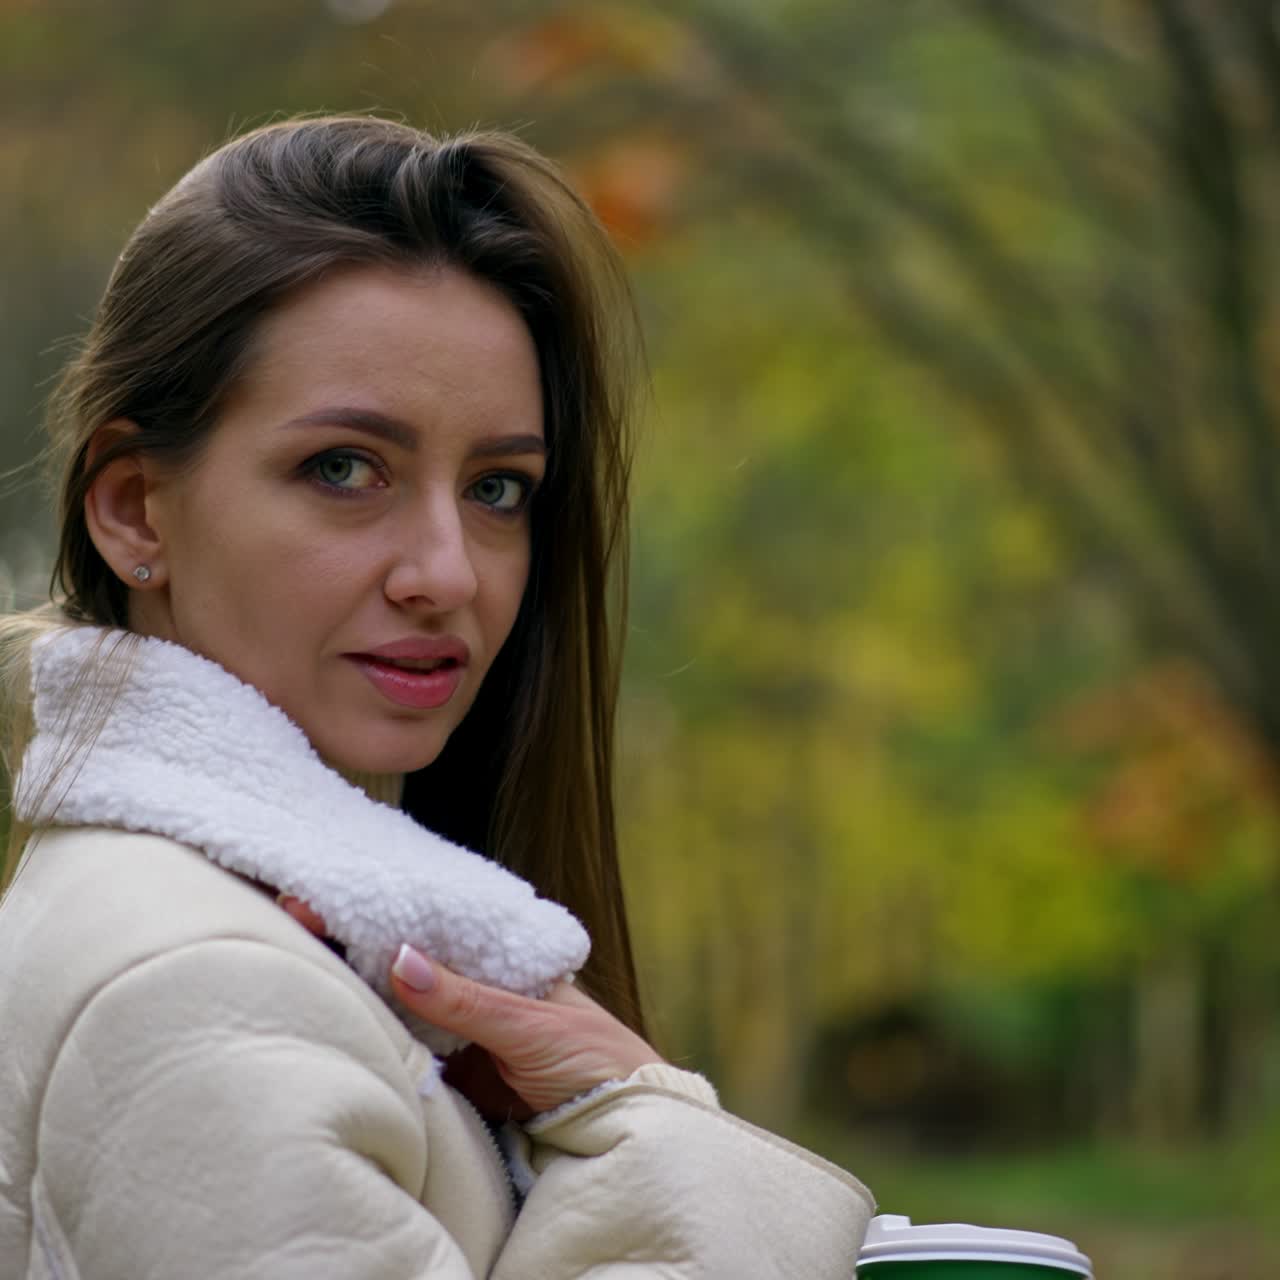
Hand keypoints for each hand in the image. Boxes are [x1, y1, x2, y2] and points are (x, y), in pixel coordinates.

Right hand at [278, 896, 664, 1118]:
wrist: (622, 1123)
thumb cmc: (596, 1058)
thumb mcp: (533, 1024)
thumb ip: (468, 999)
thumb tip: (399, 958)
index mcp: (502, 957)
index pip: (435, 923)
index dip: (387, 905)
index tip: (333, 890)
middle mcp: (474, 985)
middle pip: (407, 955)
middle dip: (357, 935)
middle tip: (296, 909)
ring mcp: (459, 1027)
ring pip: (397, 998)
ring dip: (356, 980)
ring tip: (299, 949)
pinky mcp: (450, 1073)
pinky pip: (404, 1046)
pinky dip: (374, 1032)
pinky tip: (336, 1011)